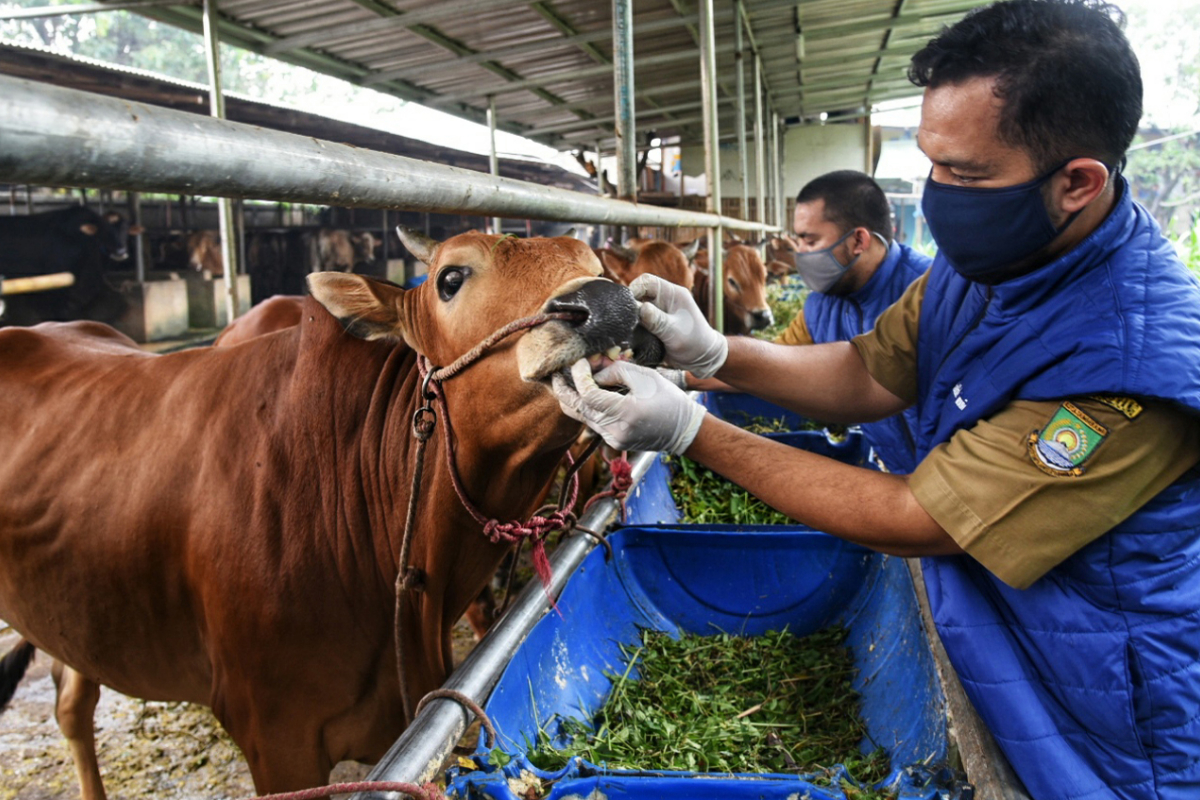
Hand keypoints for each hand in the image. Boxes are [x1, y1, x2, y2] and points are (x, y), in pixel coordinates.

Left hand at [552, 359, 706, 453]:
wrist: (682, 430)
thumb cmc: (668, 399)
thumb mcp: (645, 377)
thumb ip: (616, 371)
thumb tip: (593, 372)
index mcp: (625, 413)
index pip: (587, 394)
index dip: (579, 376)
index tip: (580, 361)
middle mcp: (615, 430)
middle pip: (576, 408)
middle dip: (563, 388)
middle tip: (556, 372)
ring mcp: (612, 439)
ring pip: (580, 416)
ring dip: (572, 397)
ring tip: (567, 379)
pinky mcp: (612, 441)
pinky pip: (590, 422)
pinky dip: (585, 406)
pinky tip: (585, 392)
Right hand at [630, 274, 727, 378]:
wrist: (702, 360)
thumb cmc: (695, 342)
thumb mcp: (675, 331)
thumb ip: (657, 320)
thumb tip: (640, 308)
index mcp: (672, 294)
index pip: (647, 281)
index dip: (634, 288)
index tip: (626, 303)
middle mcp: (663, 301)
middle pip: (638, 295)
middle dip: (630, 306)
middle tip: (625, 319)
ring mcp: (657, 313)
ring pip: (636, 310)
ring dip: (630, 319)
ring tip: (626, 329)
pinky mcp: (653, 326)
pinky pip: (637, 323)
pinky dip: (633, 329)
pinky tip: (630, 337)